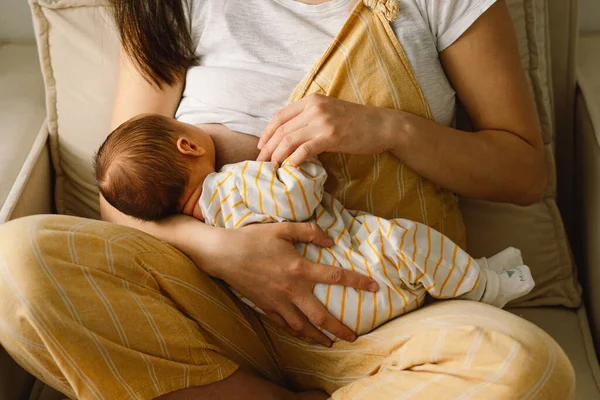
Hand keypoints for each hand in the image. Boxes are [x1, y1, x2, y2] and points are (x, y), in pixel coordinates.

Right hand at [195, 221, 378, 346]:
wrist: (223, 254)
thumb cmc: (253, 238)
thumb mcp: (283, 228)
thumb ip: (309, 232)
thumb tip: (330, 240)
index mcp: (299, 268)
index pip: (335, 277)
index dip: (357, 282)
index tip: (374, 288)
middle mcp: (292, 290)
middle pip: (321, 315)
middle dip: (339, 328)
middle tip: (353, 337)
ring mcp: (278, 302)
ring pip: (302, 326)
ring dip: (318, 336)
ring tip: (330, 343)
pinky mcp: (265, 307)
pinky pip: (284, 324)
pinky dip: (296, 331)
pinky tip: (303, 334)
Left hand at [257, 93, 394, 164]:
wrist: (382, 125)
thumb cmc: (357, 122)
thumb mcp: (329, 111)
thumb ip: (310, 118)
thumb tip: (289, 135)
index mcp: (311, 100)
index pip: (280, 116)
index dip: (266, 133)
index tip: (261, 147)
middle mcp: (314, 108)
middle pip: (281, 129)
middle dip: (268, 148)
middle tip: (261, 162)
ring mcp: (323, 122)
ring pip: (289, 140)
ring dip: (277, 156)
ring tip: (272, 167)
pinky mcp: (331, 136)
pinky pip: (305, 149)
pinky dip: (294, 159)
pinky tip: (289, 167)